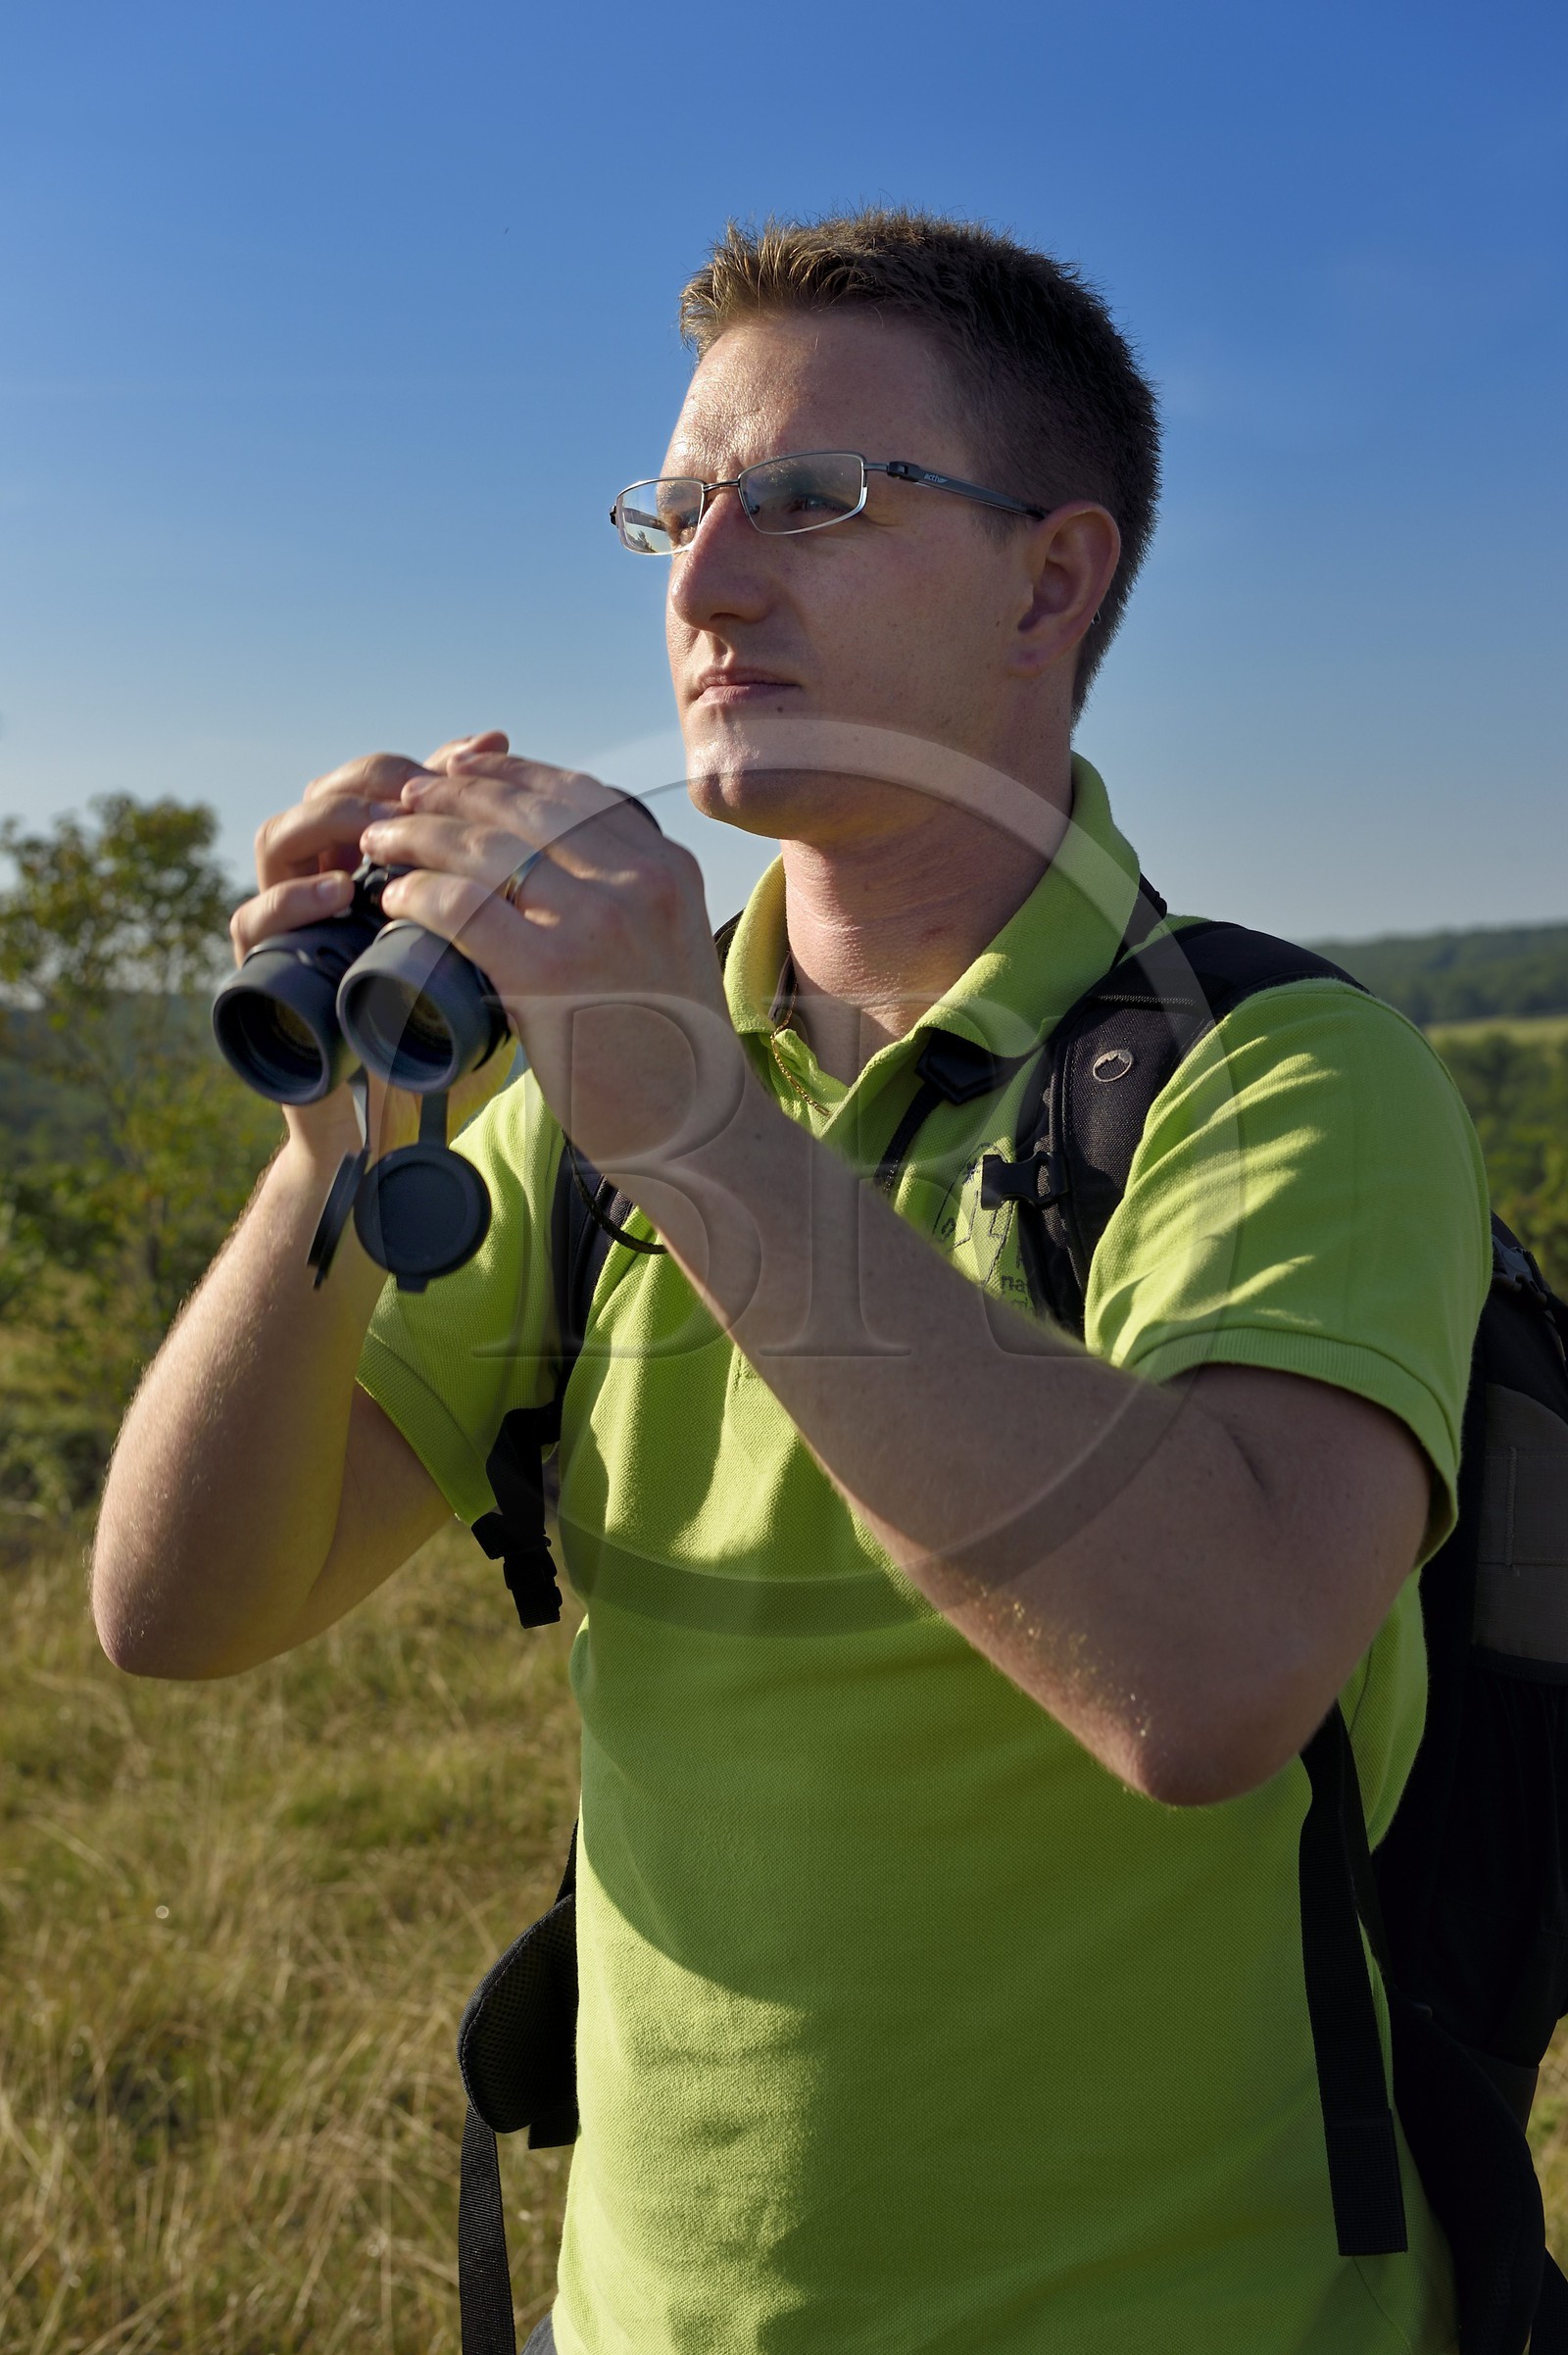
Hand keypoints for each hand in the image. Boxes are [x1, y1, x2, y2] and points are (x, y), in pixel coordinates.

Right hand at [231, 733, 514, 1166]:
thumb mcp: (506, 963)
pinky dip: (292, 900)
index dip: (446, 764)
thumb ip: (524, 904)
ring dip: (335, 821)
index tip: (494, 745)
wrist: (397, 1125)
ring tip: (388, 833)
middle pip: (338, 790)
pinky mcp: (260, 972)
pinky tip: (337, 895)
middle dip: (390, 778)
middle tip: (435, 782)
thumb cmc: (462, 1038)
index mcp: (389, 864)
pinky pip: (255, 919)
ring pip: (283, 836)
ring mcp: (288, 922)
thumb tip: (590, 830)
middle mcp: (330, 877)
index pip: (400, 785)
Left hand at [357, 746, 746, 1182]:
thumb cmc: (674, 1049)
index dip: (505, 774)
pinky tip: (395, 899)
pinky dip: (418, 895)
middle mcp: (638, 881)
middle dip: (451, 793)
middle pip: (523, 811)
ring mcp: (597, 923)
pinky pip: (463, 909)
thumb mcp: (669, 944)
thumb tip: (550, 865)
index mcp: (667, 867)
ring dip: (419, 835)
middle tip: (404, 795)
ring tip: (381, 841)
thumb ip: (627, 896)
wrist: (699, 1129)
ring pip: (485, 850)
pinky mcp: (550, 973)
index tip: (458, 771)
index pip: (573, 792)